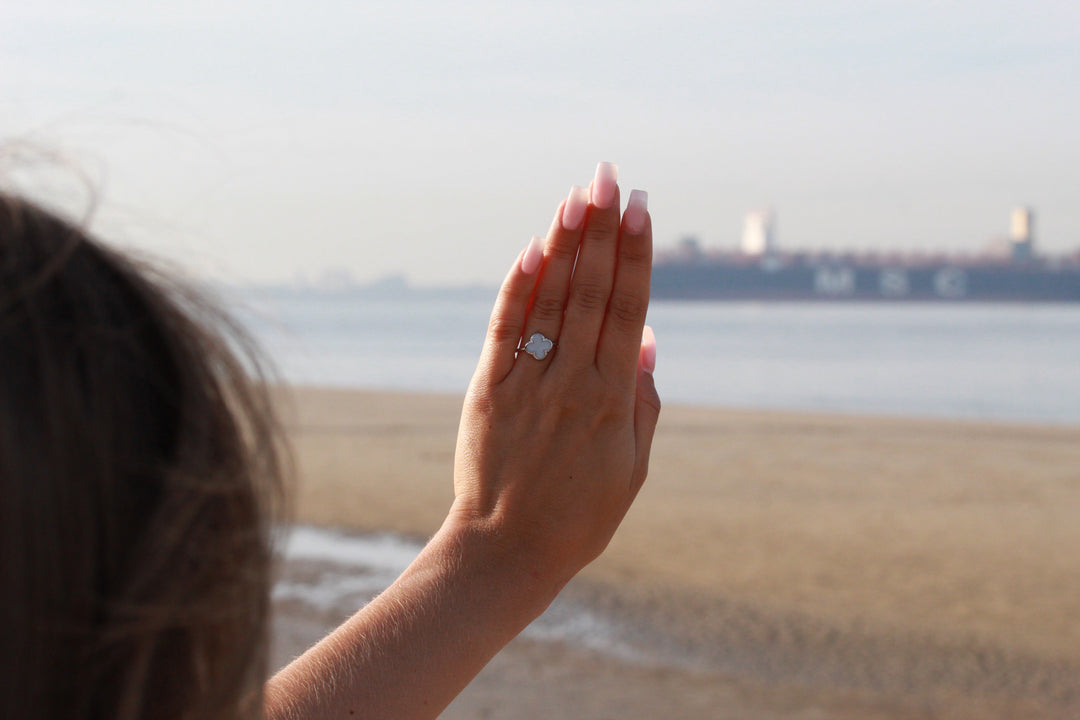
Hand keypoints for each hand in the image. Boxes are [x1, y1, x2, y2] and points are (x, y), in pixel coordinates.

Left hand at [266, 165, 658, 719]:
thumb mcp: (631, 468)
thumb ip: (643, 401)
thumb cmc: (579, 515)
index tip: (641, 210)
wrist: (506, 551)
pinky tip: (530, 250)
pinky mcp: (490, 390)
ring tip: (576, 196)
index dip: (635, 256)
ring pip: (550, 301)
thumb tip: (649, 338)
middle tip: (609, 177)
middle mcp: (573, 382)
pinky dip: (517, 289)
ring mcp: (529, 384)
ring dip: (563, 245)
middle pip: (591, 293)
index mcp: (614, 400)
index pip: (629, 311)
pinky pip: (505, 330)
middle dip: (602, 231)